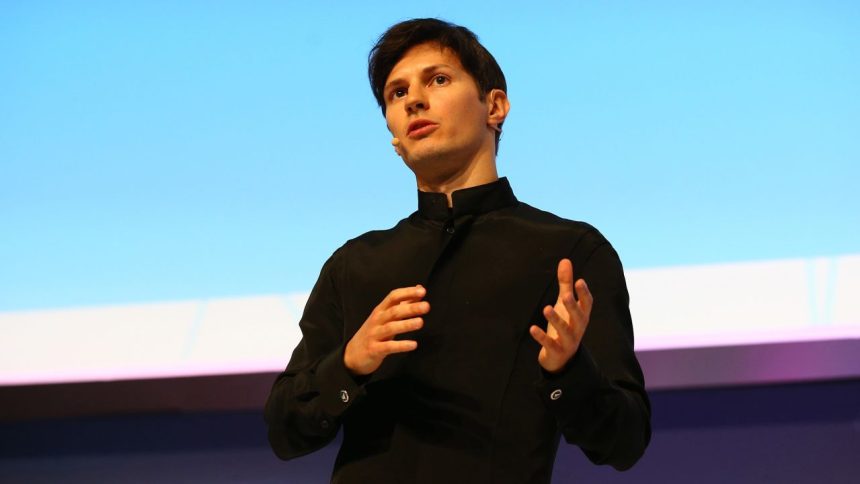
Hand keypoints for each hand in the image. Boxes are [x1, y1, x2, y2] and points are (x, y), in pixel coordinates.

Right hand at [344, 285, 428, 375]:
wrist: (353, 354)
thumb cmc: (374, 332)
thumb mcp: (386, 316)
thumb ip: (402, 304)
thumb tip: (419, 289)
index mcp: (381, 310)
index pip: (393, 296)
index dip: (407, 292)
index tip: (422, 290)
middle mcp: (377, 320)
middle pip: (394, 311)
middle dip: (410, 308)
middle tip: (426, 306)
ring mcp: (375, 335)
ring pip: (391, 328)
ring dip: (406, 324)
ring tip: (420, 322)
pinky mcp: (374, 350)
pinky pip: (389, 347)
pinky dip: (401, 345)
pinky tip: (413, 345)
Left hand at [529, 258, 592, 372]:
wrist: (562, 359)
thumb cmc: (565, 324)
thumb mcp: (564, 304)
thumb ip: (565, 283)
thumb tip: (565, 260)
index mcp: (581, 316)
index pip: (587, 304)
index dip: (584, 294)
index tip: (579, 281)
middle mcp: (577, 328)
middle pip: (578, 317)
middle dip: (572, 307)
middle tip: (565, 296)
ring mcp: (568, 341)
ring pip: (564, 331)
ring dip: (556, 320)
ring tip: (546, 309)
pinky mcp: (556, 351)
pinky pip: (550, 344)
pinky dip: (541, 337)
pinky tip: (532, 329)